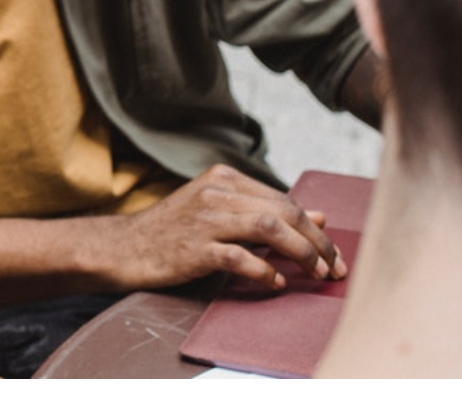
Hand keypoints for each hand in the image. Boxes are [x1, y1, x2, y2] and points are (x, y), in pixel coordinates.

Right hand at [97, 164, 346, 292]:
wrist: (127, 247)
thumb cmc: (176, 231)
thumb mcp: (220, 212)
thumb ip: (264, 212)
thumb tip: (319, 216)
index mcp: (223, 177)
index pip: (283, 199)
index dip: (314, 228)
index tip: (333, 253)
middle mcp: (216, 191)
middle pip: (282, 211)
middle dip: (316, 242)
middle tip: (334, 268)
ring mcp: (204, 217)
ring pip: (267, 227)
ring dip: (300, 253)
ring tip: (315, 275)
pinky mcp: (194, 246)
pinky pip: (240, 256)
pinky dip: (264, 271)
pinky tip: (275, 282)